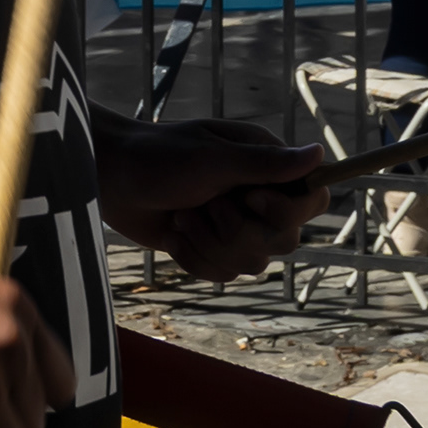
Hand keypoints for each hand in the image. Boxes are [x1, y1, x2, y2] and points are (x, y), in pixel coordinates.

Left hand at [97, 117, 328, 282]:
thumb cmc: (157, 156)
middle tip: (205, 205)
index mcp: (265, 165)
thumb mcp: (212, 158)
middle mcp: (257, 197)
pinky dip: (194, 258)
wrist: (109, 179)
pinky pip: (222, 274)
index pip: (312, 199)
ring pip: (253, 264)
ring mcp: (234, 225)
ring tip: (183, 217)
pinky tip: (173, 234)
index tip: (252, 198)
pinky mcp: (210, 247)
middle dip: (239, 231)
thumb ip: (265, 164)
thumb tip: (318, 153)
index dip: (288, 209)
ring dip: (211, 244)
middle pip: (285, 240)